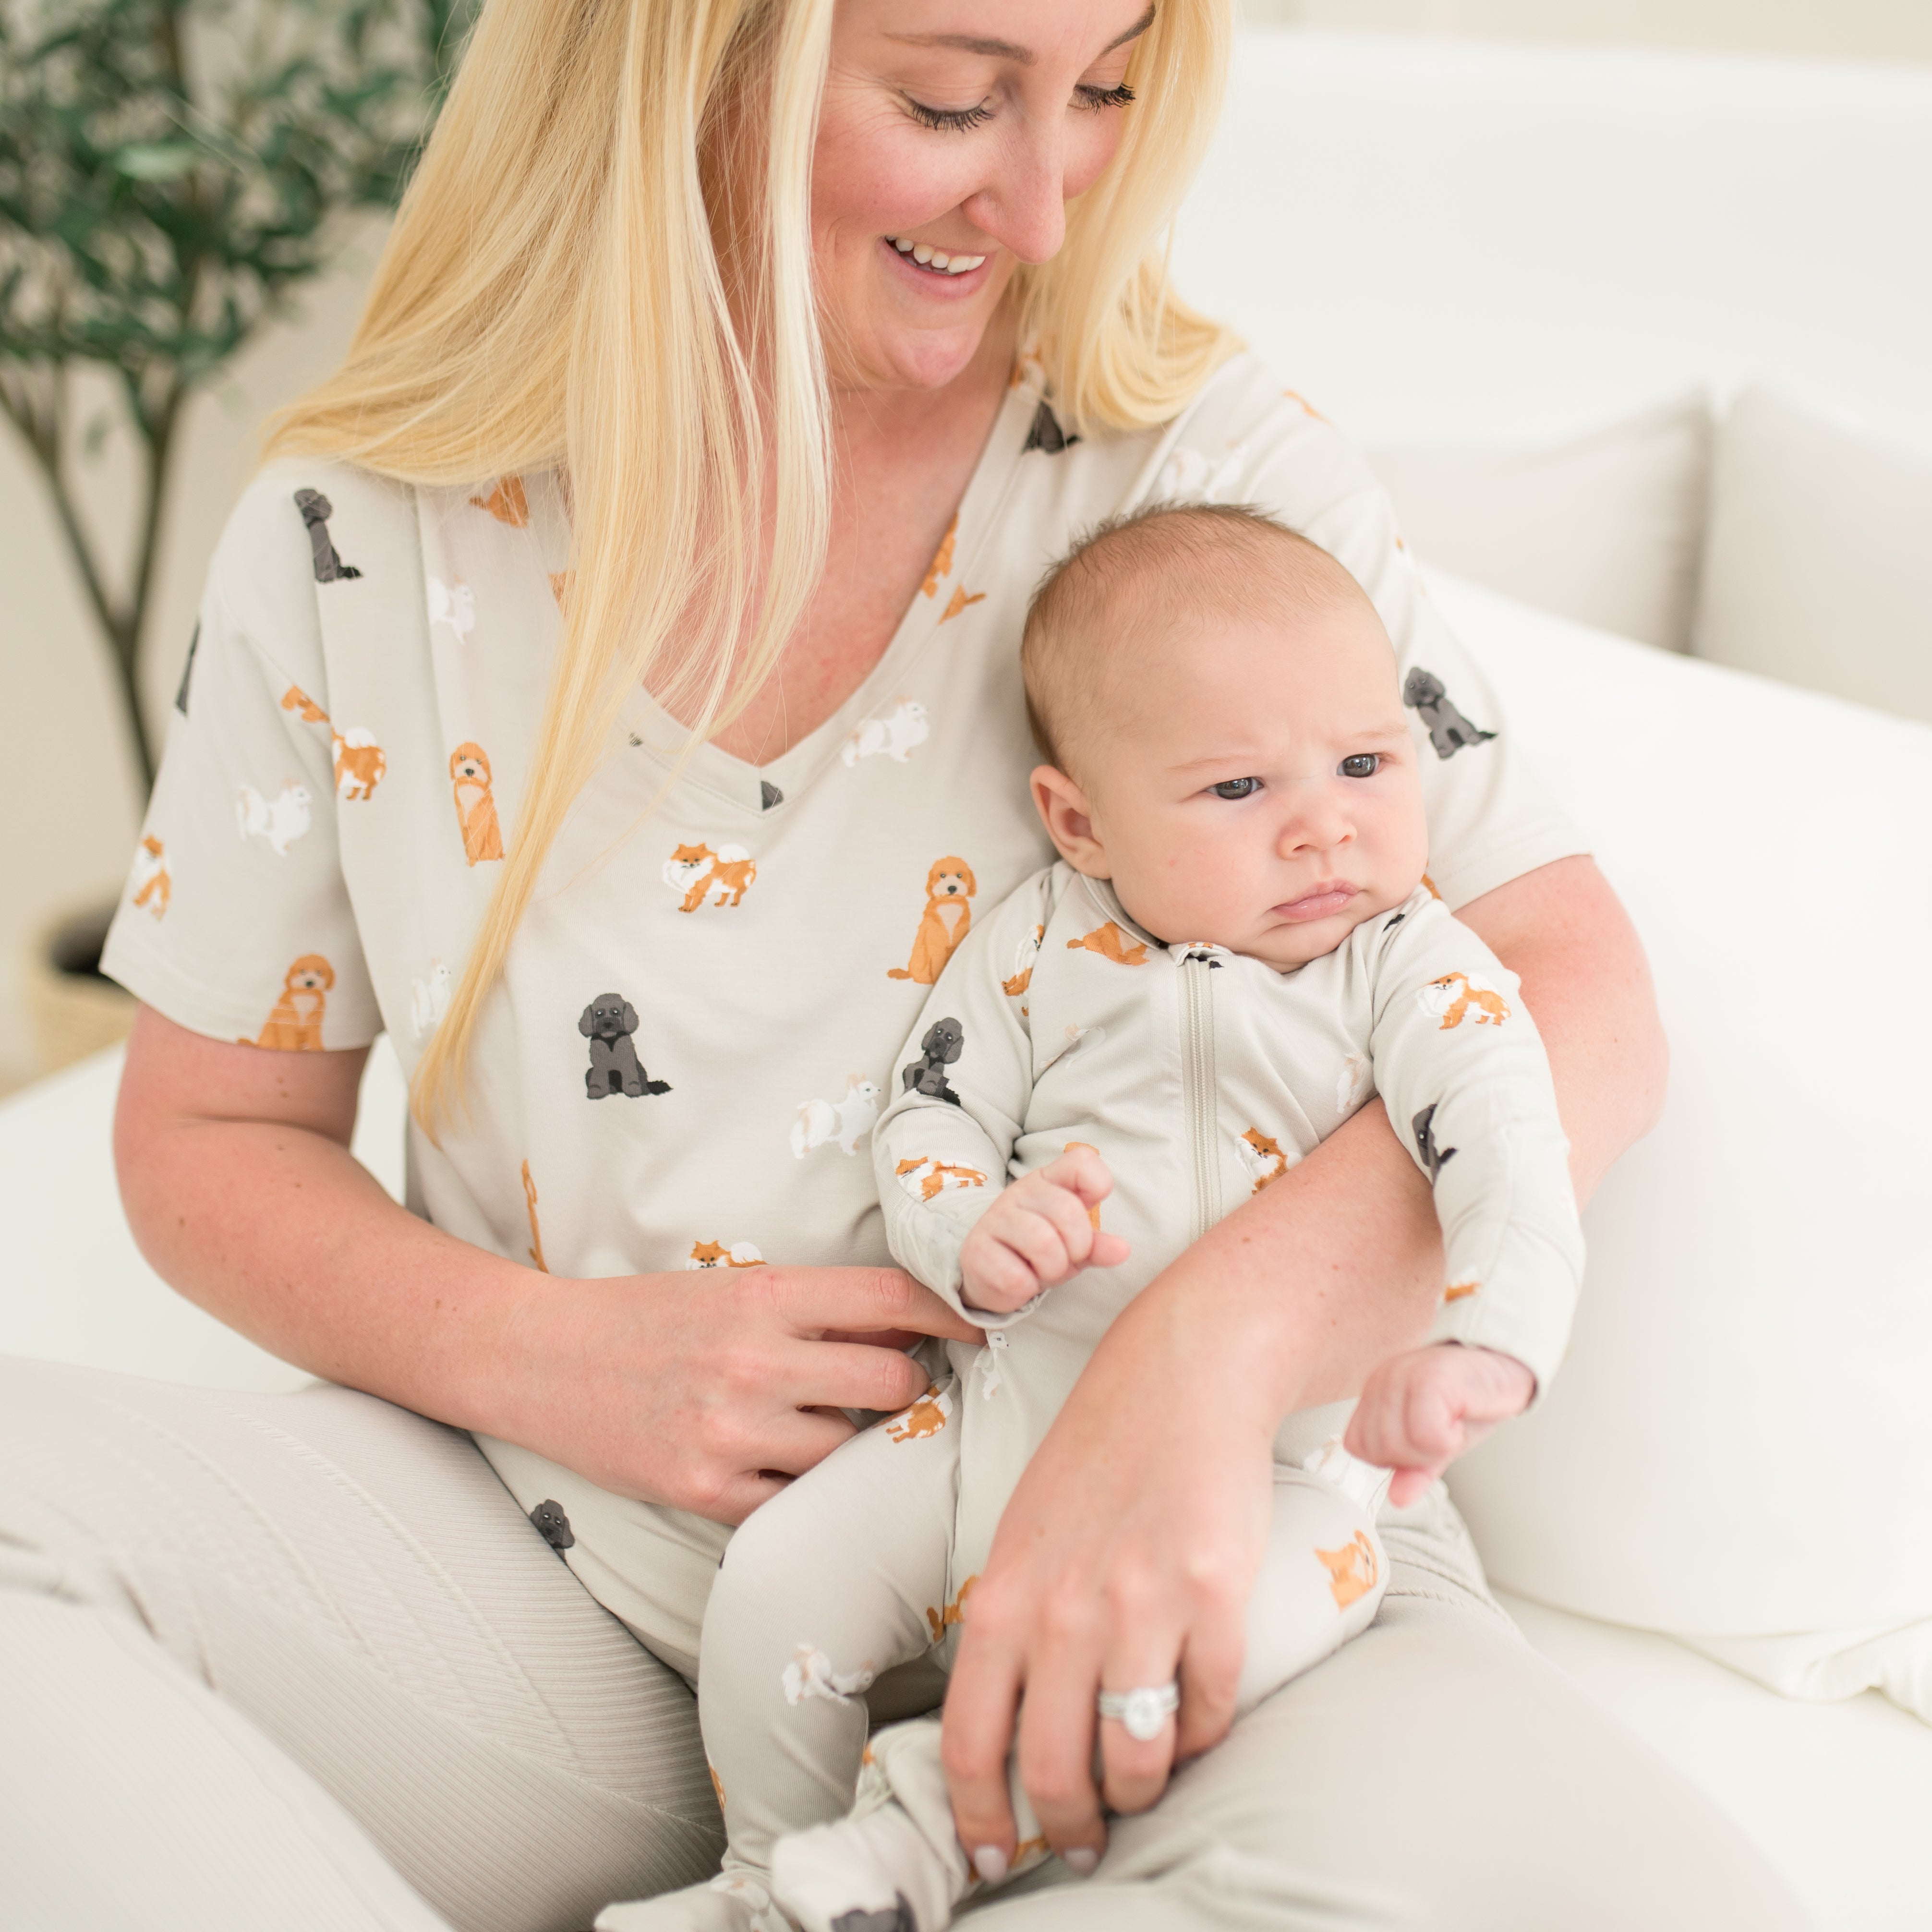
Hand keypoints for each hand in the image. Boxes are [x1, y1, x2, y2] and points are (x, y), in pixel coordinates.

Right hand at [499, 1264, 979, 1522]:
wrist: (542, 1359)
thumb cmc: (648, 1318)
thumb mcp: (734, 1289)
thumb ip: (816, 1307)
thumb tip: (910, 1324)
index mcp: (766, 1295)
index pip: (893, 1298)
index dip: (953, 1312)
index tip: (983, 1326)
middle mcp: (756, 1360)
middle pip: (892, 1379)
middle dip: (906, 1384)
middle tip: (891, 1387)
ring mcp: (732, 1430)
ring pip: (849, 1448)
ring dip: (850, 1442)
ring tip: (814, 1425)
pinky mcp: (706, 1490)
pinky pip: (794, 1501)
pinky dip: (798, 1487)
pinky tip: (779, 1465)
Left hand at [940, 1288, 1274, 1876]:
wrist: (1179, 1378)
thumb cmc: (1097, 1456)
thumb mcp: (1023, 1535)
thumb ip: (1014, 1623)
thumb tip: (1013, 1722)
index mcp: (1003, 1597)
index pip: (971, 1743)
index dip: (978, 1819)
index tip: (993, 1855)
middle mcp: (1063, 1613)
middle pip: (1055, 1773)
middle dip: (1068, 1830)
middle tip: (1083, 1843)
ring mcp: (1140, 1608)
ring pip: (1136, 1759)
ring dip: (1140, 1791)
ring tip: (1143, 1784)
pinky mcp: (1214, 1598)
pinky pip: (1207, 1708)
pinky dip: (1203, 1734)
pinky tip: (1197, 1722)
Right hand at [957, 1147, 1129, 1314]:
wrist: (991, 1274)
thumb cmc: (1040, 1252)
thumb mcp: (1074, 1244)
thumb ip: (1097, 1244)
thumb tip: (1123, 1250)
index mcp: (1048, 1180)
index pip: (1083, 1163)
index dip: (1097, 1186)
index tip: (1089, 1207)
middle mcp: (1020, 1192)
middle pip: (1069, 1212)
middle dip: (1078, 1247)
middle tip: (1066, 1257)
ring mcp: (995, 1218)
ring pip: (1044, 1244)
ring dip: (1052, 1270)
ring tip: (1043, 1270)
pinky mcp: (976, 1250)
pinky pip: (1017, 1277)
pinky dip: (1027, 1287)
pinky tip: (1020, 1280)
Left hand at [1343, 1342, 1533, 1506]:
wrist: (1505, 1368)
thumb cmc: (1469, 1400)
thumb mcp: (1436, 1441)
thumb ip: (1412, 1469)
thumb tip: (1396, 1499)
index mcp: (1376, 1394)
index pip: (1357, 1446)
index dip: (1392, 1459)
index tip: (1423, 1444)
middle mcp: (1383, 1381)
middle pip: (1378, 1449)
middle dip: (1416, 1457)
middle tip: (1443, 1434)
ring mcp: (1402, 1376)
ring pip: (1400, 1445)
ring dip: (1435, 1448)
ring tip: (1452, 1424)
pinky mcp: (1428, 1378)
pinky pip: (1426, 1435)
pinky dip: (1449, 1439)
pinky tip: (1460, 1419)